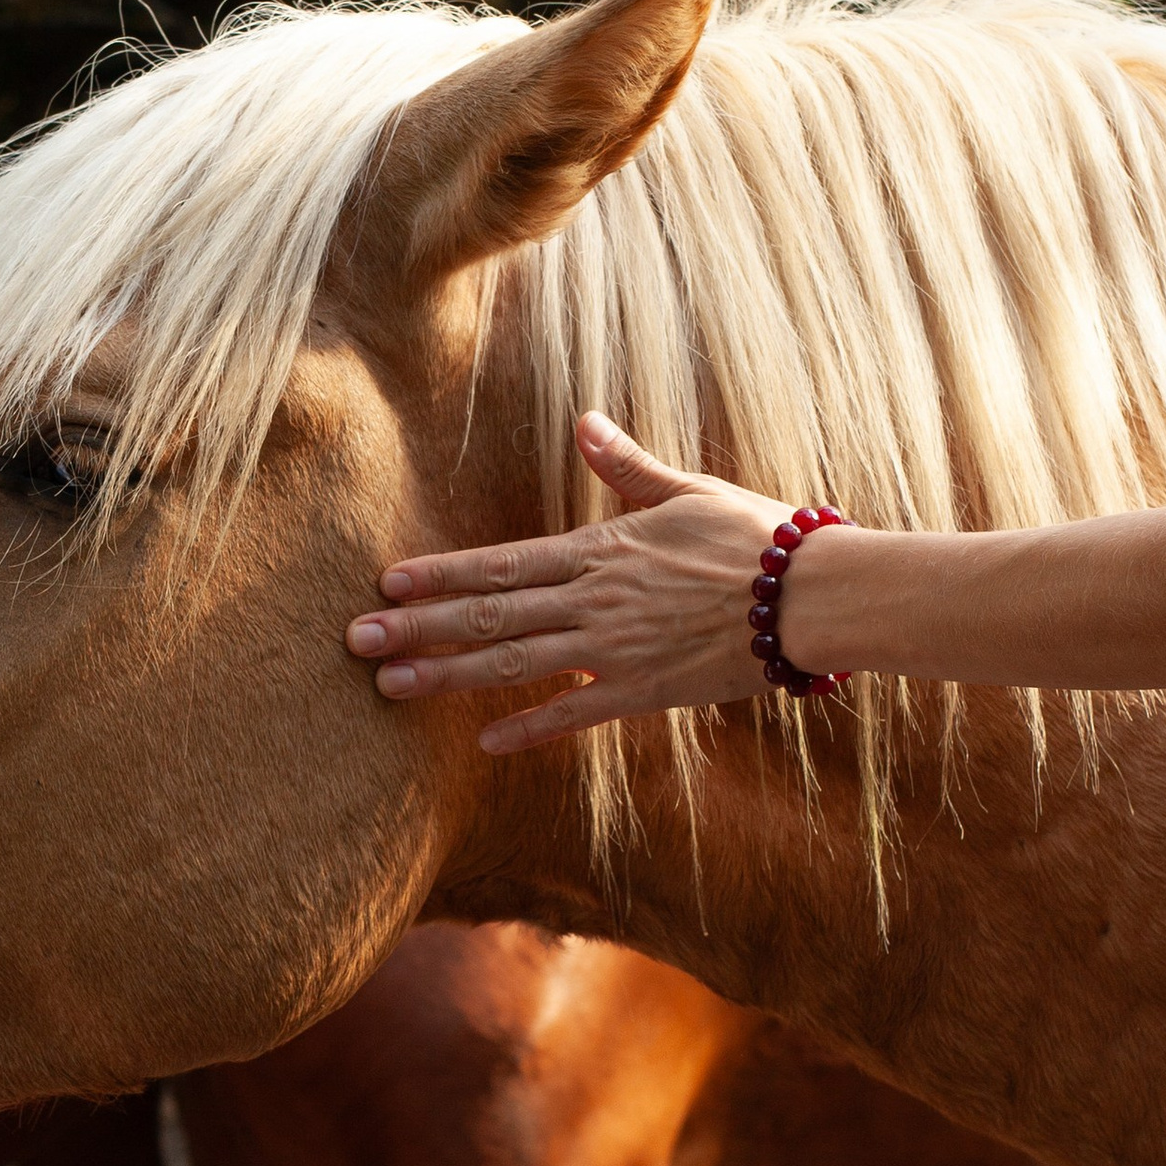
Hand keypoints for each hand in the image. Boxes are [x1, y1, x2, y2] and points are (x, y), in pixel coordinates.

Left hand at [346, 411, 798, 753]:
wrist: (809, 596)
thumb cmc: (753, 537)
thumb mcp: (686, 489)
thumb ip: (626, 466)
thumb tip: (585, 422)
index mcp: (599, 550)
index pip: (499, 562)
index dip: (438, 574)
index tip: (386, 583)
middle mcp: (593, 601)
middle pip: (487, 616)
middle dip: (417, 629)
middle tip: (355, 642)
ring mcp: (614, 650)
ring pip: (514, 664)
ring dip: (449, 677)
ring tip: (391, 688)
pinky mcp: (643, 692)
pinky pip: (575, 715)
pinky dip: (530, 728)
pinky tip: (485, 743)